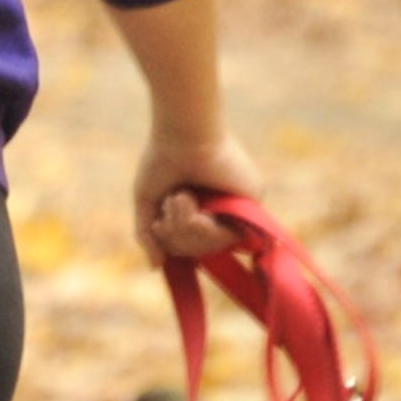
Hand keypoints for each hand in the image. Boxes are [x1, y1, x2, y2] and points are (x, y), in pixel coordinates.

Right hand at [136, 130, 264, 265]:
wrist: (180, 133)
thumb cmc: (162, 159)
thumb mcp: (148, 202)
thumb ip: (150, 235)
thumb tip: (156, 266)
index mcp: (201, 207)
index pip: (191, 245)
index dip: (173, 243)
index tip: (158, 226)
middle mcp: (222, 210)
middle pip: (199, 251)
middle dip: (176, 235)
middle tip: (170, 203)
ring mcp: (238, 209)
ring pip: (211, 248)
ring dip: (184, 228)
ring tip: (178, 197)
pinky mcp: (251, 204)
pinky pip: (227, 238)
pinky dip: (202, 227)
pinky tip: (189, 202)